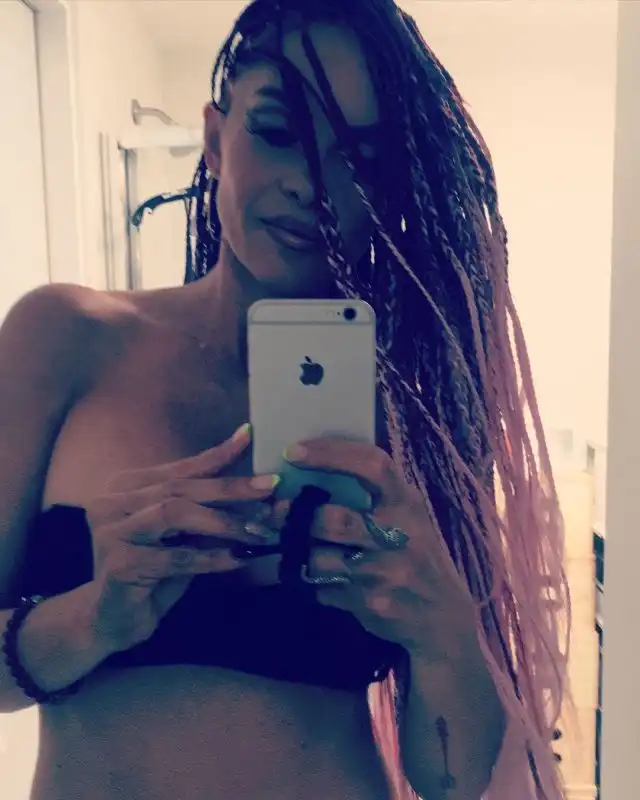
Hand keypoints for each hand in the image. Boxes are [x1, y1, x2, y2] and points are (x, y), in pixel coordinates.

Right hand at [86, 424, 278, 651]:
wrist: (112, 621)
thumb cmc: (153, 574)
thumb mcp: (185, 538)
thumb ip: (213, 515)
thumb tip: (266, 499)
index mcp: (127, 487)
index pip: (180, 468)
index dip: (216, 453)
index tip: (249, 436)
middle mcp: (112, 503)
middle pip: (180, 488)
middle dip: (229, 487)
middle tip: (269, 487)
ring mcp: (111, 532)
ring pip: (174, 513)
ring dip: (221, 521)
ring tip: (256, 531)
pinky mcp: (119, 564)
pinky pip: (173, 557)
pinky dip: (209, 557)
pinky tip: (237, 559)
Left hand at [286, 438, 478, 660]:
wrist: (443, 616)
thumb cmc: (415, 553)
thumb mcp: (406, 516)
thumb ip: (373, 495)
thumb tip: (309, 472)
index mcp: (407, 502)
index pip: (372, 465)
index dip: (330, 454)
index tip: (292, 451)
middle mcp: (400, 534)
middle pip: (334, 519)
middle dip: (294, 516)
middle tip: (271, 511)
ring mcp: (386, 572)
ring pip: (320, 558)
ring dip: (293, 552)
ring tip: (279, 544)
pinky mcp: (371, 604)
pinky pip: (323, 588)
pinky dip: (309, 582)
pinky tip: (308, 578)